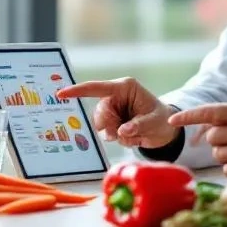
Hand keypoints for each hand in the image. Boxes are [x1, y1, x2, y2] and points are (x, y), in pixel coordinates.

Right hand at [55, 77, 178, 148]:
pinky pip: (106, 133)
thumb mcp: (155, 121)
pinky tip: (132, 136)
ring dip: (115, 134)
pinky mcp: (112, 122)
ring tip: (134, 134)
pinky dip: (119, 139)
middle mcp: (115, 97)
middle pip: (99, 113)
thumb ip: (138, 125)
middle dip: (110, 126)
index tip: (61, 93)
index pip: (96, 88)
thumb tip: (121, 131)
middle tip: (126, 131)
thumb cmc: (162, 118)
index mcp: (124, 88)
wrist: (165, 130)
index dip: (77, 90)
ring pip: (101, 125)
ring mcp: (112, 110)